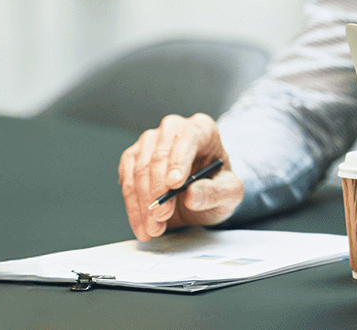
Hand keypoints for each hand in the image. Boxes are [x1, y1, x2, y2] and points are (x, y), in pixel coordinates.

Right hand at [118, 113, 243, 241]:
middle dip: (158, 191)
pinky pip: (126, 183)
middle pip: (159, 156)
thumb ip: (215, 192)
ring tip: (154, 228)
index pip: (187, 138)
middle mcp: (173, 130)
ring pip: (139, 171)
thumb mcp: (229, 192)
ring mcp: (150, 143)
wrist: (203, 193)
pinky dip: (133, 207)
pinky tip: (142, 224)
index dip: (178, 161)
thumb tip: (192, 195)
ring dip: (143, 204)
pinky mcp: (133, 159)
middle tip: (162, 216)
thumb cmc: (217, 186)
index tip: (174, 185)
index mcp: (202, 129)